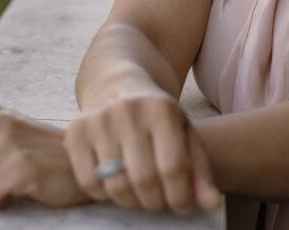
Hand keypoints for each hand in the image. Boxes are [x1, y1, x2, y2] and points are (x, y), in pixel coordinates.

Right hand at [65, 92, 222, 214]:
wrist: (115, 83)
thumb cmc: (156, 116)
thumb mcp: (183, 133)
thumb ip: (200, 170)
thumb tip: (212, 204)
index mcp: (161, 108)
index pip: (173, 167)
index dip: (180, 195)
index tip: (181, 205)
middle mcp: (127, 110)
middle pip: (144, 179)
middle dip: (156, 201)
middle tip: (159, 200)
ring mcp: (98, 119)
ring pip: (116, 185)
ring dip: (131, 201)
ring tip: (139, 194)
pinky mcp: (75, 131)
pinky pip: (89, 181)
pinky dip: (103, 194)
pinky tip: (114, 184)